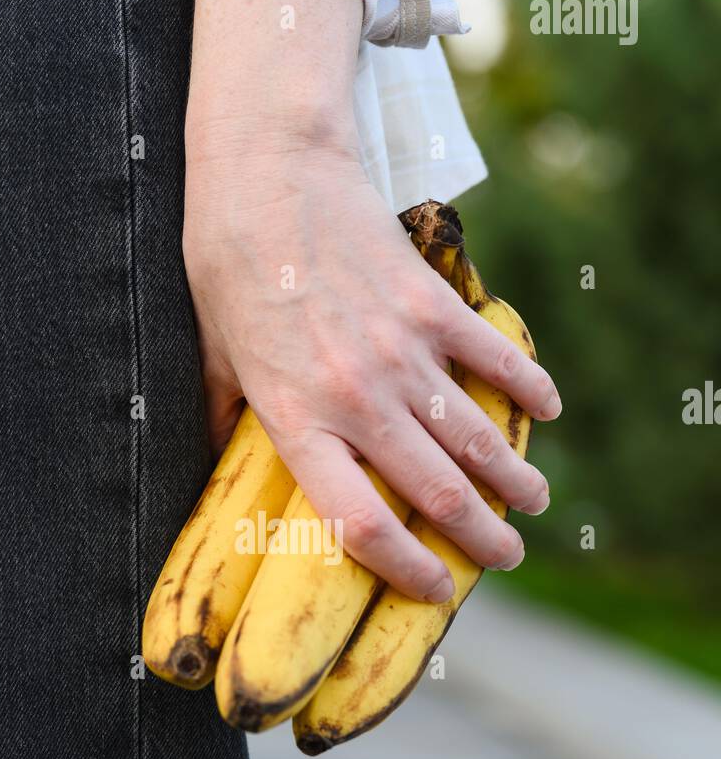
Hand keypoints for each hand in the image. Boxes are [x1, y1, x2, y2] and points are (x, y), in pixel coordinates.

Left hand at [184, 135, 559, 600]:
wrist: (267, 171)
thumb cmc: (228, 267)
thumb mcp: (211, 357)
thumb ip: (224, 421)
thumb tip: (217, 470)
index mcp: (295, 420)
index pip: (361, 523)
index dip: (406, 567)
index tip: (436, 588)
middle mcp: (353, 397)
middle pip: (437, 493)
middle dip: (483, 538)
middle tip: (506, 557)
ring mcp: (398, 350)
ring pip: (474, 436)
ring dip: (514, 478)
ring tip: (535, 503)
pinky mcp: (429, 303)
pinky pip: (493, 358)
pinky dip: (528, 385)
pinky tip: (547, 410)